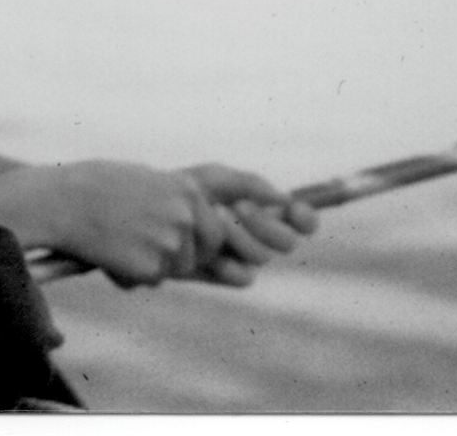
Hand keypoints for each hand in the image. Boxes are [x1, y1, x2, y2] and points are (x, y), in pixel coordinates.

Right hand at [23, 160, 236, 288]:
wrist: (59, 202)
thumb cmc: (92, 186)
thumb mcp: (142, 179)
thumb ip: (172, 199)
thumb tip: (190, 222)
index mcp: (187, 190)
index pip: (215, 229)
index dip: (198, 240)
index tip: (178, 242)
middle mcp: (186, 216)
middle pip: (203, 253)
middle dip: (182, 258)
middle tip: (150, 252)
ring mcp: (171, 244)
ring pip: (174, 270)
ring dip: (152, 266)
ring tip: (117, 246)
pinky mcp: (150, 268)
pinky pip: (148, 280)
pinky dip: (129, 275)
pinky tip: (105, 255)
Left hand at [179, 163, 318, 286]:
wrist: (150, 212)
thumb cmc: (184, 191)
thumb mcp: (214, 178)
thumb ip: (250, 183)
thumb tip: (285, 198)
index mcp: (264, 212)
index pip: (300, 221)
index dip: (306, 218)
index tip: (295, 209)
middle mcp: (259, 238)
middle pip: (287, 242)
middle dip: (266, 224)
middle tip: (239, 207)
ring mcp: (243, 259)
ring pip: (263, 258)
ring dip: (241, 236)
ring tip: (214, 215)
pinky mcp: (225, 276)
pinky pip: (243, 277)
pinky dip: (228, 263)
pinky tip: (210, 252)